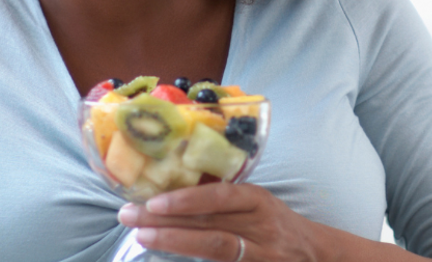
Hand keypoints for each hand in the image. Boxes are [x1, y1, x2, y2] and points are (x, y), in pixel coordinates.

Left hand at [118, 183, 327, 261]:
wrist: (318, 254)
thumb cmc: (273, 222)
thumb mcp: (254, 202)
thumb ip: (219, 198)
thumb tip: (164, 191)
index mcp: (258, 201)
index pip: (221, 199)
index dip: (187, 201)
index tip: (153, 203)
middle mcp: (262, 229)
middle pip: (210, 228)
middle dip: (165, 222)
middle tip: (128, 216)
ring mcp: (263, 256)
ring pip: (216, 250)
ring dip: (174, 243)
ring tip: (142, 236)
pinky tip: (168, 258)